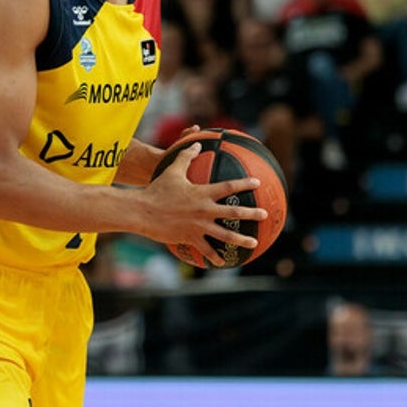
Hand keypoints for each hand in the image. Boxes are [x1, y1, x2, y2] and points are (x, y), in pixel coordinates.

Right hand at [144, 142, 267, 265]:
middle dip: (251, 213)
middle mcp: (203, 210)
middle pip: (233, 212)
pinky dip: (215, 257)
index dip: (244, 183)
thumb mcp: (171, 170)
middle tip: (265, 214)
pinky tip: (222, 262)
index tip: (257, 182)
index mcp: (202, 193)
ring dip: (241, 239)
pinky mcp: (189, 237)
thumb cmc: (155, 189)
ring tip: (254, 243)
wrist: (142, 211)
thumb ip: (186, 157)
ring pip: (225, 235)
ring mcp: (198, 226)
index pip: (228, 187)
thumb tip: (197, 143)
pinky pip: (206, 249)